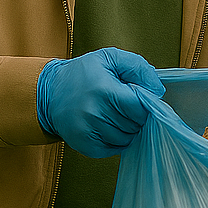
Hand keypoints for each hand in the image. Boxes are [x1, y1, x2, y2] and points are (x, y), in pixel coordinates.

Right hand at [36, 48, 164, 157]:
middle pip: (134, 125)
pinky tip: (108, 127)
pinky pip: (113, 150)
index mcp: (104, 90)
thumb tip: (157, 90)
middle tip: (125, 106)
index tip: (137, 99)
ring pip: (126, 139)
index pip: (140, 108)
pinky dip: (116, 141)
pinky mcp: (84, 145)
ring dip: (127, 129)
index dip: (144, 105)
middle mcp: (95, 113)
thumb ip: (138, 68)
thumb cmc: (84, 73)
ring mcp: (88, 131)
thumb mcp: (110, 57)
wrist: (49, 92)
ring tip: (116, 115)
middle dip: (136, 117)